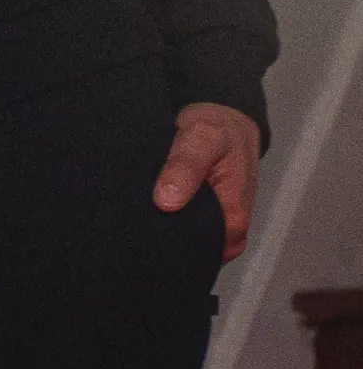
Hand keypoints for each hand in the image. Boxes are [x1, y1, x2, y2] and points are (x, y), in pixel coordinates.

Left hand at [152, 101, 260, 263]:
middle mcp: (230, 232)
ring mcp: (220, 227)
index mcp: (233, 222)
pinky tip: (151, 209)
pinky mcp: (210, 218)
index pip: (196, 250)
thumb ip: (185, 168)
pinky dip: (171, 219)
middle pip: (192, 247)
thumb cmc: (217, 130)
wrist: (226, 119)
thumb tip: (165, 203)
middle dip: (166, 236)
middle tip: (136, 218)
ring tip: (140, 213)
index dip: (168, 241)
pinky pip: (188, 226)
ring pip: (188, 238)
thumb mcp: (201, 139)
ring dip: (167, 227)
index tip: (142, 230)